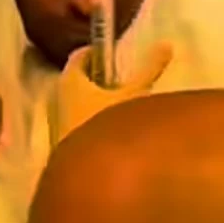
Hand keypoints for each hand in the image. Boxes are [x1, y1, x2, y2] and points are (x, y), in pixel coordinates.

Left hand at [54, 41, 173, 141]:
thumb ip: (149, 70)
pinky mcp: (63, 145)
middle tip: (125, 78)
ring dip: (98, 101)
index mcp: (69, 80)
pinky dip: (94, 120)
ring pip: (79, 103)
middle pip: (79, 79)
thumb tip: (166, 44)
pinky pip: (79, 123)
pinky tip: (114, 129)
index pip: (80, 55)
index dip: (98, 51)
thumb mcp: (134, 95)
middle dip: (101, 78)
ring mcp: (58, 123)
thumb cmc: (107, 127)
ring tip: (125, 104)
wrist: (89, 178)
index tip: (118, 54)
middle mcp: (57, 98)